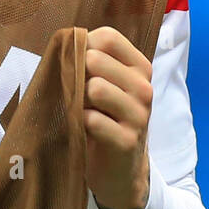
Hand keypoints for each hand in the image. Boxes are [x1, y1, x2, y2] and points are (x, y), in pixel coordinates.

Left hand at [83, 26, 152, 208]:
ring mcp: (139, 115)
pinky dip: (79, 123)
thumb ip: (91, 62)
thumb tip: (64, 44)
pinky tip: (84, 130)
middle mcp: (144, 88)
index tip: (77, 65)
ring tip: (81, 112)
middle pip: (96, 59)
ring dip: (77, 100)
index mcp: (140, 68)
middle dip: (76, 74)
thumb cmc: (106, 119)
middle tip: (77, 95)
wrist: (120, 170)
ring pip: (95, 88)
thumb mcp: (106, 86)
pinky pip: (92, 119)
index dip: (82, 46)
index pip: (108, 38)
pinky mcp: (127, 140)